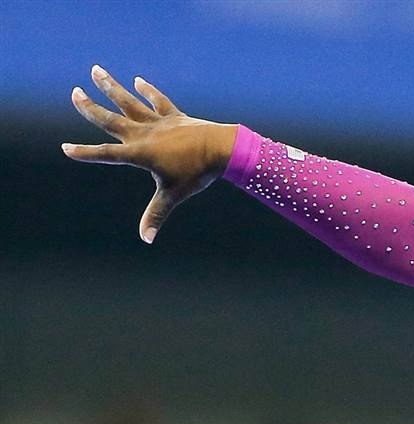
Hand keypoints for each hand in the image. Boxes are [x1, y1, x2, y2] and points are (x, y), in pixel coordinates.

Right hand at [61, 65, 237, 243]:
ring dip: (112, 87)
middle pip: (111, 119)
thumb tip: (146, 239)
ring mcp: (159, 122)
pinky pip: (159, 101)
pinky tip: (137, 81)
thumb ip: (156, 214)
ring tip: (96, 70)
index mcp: (139, 153)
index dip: (85, 152)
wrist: (222, 149)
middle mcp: (144, 134)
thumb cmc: (198, 173)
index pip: (106, 153)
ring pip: (130, 102)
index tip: (66, 148)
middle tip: (74, 93)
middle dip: (90, 107)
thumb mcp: (174, 195)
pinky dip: (148, 91)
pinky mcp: (175, 117)